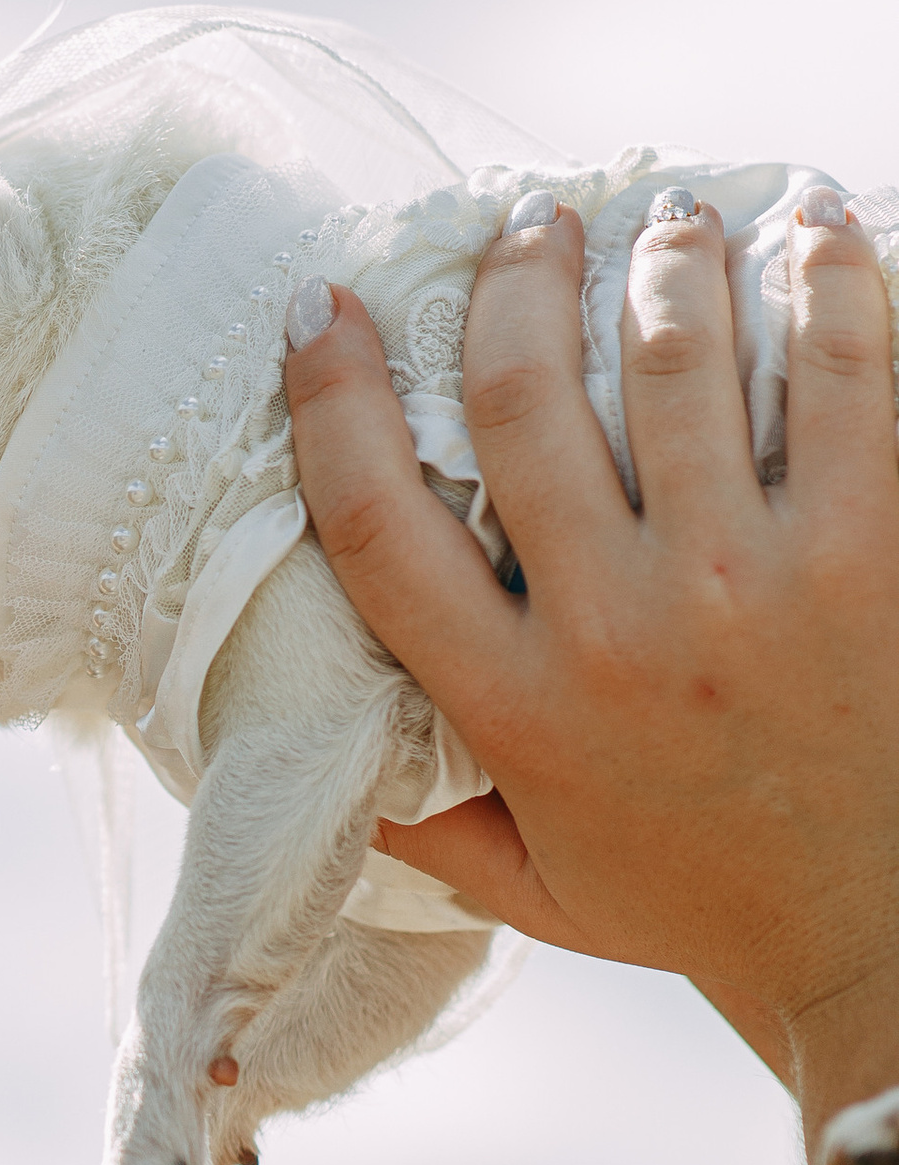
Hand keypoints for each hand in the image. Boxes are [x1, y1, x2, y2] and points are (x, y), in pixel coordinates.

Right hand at [284, 191, 898, 1056]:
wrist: (884, 947)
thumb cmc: (708, 907)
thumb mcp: (539, 889)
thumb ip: (430, 827)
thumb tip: (328, 759)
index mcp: (511, 710)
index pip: (374, 522)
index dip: (330, 396)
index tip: (322, 306)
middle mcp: (612, 634)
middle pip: (518, 401)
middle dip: (514, 279)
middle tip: (531, 221)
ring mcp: (747, 586)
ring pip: (671, 357)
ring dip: (662, 256)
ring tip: (671, 217)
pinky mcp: (871, 552)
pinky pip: (840, 372)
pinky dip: (824, 278)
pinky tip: (814, 230)